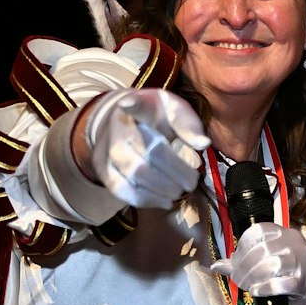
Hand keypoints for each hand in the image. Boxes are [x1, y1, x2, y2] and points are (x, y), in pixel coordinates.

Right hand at [77, 88, 208, 208]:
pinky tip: (164, 201)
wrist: (123, 122)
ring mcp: (106, 149)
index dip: (132, 105)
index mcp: (139, 106)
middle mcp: (117, 127)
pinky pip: (120, 189)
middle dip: (173, 173)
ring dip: (160, 189)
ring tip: (179, 191)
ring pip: (131, 175)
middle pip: (144, 153)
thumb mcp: (176, 111)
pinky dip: (145, 200)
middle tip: (191, 182)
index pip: (135, 105)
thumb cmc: (158, 117)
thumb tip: (203, 144)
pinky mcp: (102, 169)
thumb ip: (188, 125)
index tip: (128, 104)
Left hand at [211, 222, 305, 304]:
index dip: (242, 245)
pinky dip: (264, 288)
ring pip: (272, 265)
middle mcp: (294, 243)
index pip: (259, 231)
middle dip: (244, 266)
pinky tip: (256, 291)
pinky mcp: (302, 282)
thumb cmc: (282, 273)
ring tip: (245, 285)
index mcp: (283, 233)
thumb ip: (240, 262)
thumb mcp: (263, 262)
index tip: (235, 260)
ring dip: (252, 277)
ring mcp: (300, 262)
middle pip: (263, 250)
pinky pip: (281, 284)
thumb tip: (215, 266)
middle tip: (236, 278)